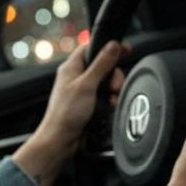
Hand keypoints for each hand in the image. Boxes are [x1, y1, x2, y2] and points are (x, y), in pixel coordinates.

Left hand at [13, 41, 127, 185]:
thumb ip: (102, 64)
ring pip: (106, 81)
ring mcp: (83, 90)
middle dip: (113, 75)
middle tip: (113, 85)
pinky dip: (110, 99)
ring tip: (111, 98)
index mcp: (72, 67)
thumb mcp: (87, 85)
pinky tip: (109, 105)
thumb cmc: (66, 113)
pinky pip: (105, 95)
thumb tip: (113, 45)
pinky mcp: (89, 103)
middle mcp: (77, 76)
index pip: (92, 47)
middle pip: (104, 65)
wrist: (61, 140)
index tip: (124, 49)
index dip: (108, 46)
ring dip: (113, 89)